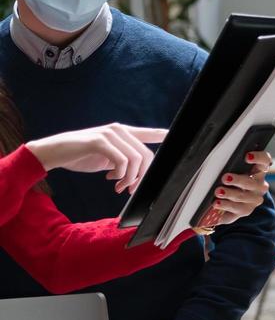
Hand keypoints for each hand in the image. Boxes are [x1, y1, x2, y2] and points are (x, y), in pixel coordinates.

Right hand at [26, 124, 169, 195]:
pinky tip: (112, 180)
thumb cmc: (81, 156)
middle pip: (146, 154)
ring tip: (120, 187)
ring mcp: (110, 133)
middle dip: (143, 176)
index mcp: (123, 133)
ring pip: (136, 159)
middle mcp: (119, 130)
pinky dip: (121, 175)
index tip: (176, 137)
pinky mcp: (100, 141)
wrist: (53, 152)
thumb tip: (139, 177)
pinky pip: (122, 160)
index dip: (164, 135)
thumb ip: (124, 162)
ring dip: (131, 178)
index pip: (149, 133)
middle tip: (131, 189)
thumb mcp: (107, 159)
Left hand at [197, 152, 273, 228]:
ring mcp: (254, 199)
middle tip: (225, 178)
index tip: (247, 157)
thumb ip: (232, 165)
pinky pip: (236, 208)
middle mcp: (260, 185)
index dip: (258, 158)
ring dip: (229, 193)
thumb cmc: (233, 181)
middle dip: (238, 180)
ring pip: (242, 196)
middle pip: (251, 182)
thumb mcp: (234, 171)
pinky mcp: (246, 210)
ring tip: (218, 192)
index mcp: (259, 171)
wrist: (234, 202)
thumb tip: (216, 160)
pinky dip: (225, 205)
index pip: (264, 161)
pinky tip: (217, 203)